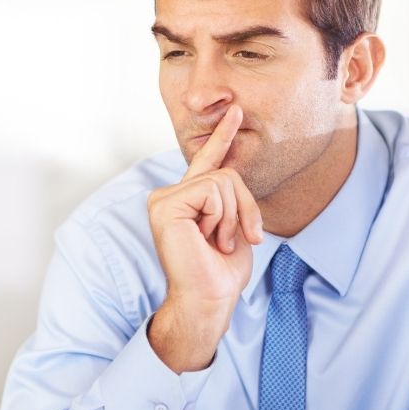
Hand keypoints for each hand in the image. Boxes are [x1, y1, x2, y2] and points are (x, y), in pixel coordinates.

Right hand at [147, 105, 263, 372]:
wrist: (209, 298)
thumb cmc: (221, 271)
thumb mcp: (236, 225)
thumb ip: (232, 197)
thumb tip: (233, 167)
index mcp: (188, 200)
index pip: (208, 161)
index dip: (222, 136)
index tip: (234, 110)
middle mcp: (170, 196)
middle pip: (226, 174)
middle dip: (244, 208)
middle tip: (233, 240)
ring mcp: (164, 199)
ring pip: (222, 182)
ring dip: (232, 216)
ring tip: (216, 242)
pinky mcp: (165, 205)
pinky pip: (212, 190)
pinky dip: (221, 216)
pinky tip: (206, 237)